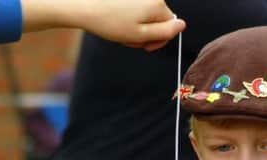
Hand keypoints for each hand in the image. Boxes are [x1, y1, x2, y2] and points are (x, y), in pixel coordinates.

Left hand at [22, 0, 185, 50]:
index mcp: (158, 5)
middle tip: (129, 41)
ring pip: (146, 17)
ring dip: (136, 29)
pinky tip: (117, 23)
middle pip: (158, 21)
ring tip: (121, 32)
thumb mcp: (140, 35)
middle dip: (146, 34)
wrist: (84, 7)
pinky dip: (129, 19)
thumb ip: (164, 32)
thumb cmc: (110, 23)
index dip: (159, 40)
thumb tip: (182, 26)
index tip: (144, 47)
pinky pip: (136, 9)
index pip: (171, 26)